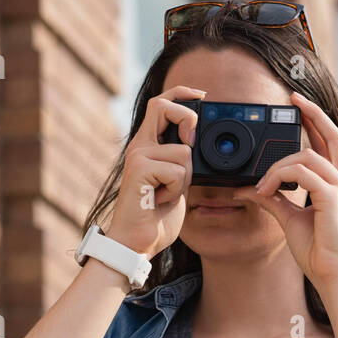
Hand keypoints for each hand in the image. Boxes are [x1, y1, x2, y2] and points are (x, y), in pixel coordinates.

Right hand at [105, 85, 205, 258]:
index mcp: (147, 146)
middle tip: (191, 144)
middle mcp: (140, 146)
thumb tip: (196, 147)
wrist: (135, 243)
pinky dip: (176, 190)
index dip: (182, 94)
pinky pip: (176, 171)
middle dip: (186, 119)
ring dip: (185, 179)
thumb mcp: (176, 184)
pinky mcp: (140, 170)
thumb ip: (182, 164)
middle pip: (163, 107)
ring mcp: (138, 156)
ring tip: (167, 194)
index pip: (160, 104)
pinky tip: (161, 201)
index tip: (202, 96)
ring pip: (183, 152)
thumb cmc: (154, 218)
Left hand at [233, 92, 337, 293]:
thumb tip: (250, 189)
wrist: (333, 277)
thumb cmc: (319, 253)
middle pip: (333, 135)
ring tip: (261, 187)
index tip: (299, 106)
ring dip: (276, 168)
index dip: (317, 121)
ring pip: (305, 157)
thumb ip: (274, 200)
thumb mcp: (291, 220)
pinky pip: (301, 173)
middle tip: (293, 99)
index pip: (331, 144)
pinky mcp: (334, 197)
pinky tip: (266, 191)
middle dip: (313, 113)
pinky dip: (278, 177)